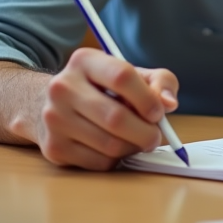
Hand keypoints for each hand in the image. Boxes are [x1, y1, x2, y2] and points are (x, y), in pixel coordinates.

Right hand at [23, 48, 179, 170]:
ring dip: (133, 147)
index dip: (147, 98)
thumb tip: (168, 103)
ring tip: (137, 140)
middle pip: (116, 117)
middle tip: (155, 136)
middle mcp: (62, 87)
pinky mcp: (53, 148)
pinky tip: (116, 148)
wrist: (55, 105)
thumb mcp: (135, 75)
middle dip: (146, 132)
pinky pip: (98, 162)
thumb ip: (160, 82)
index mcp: (84, 60)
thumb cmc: (105, 89)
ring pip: (109, 144)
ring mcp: (54, 119)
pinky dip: (117, 160)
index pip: (122, 76)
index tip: (159, 112)